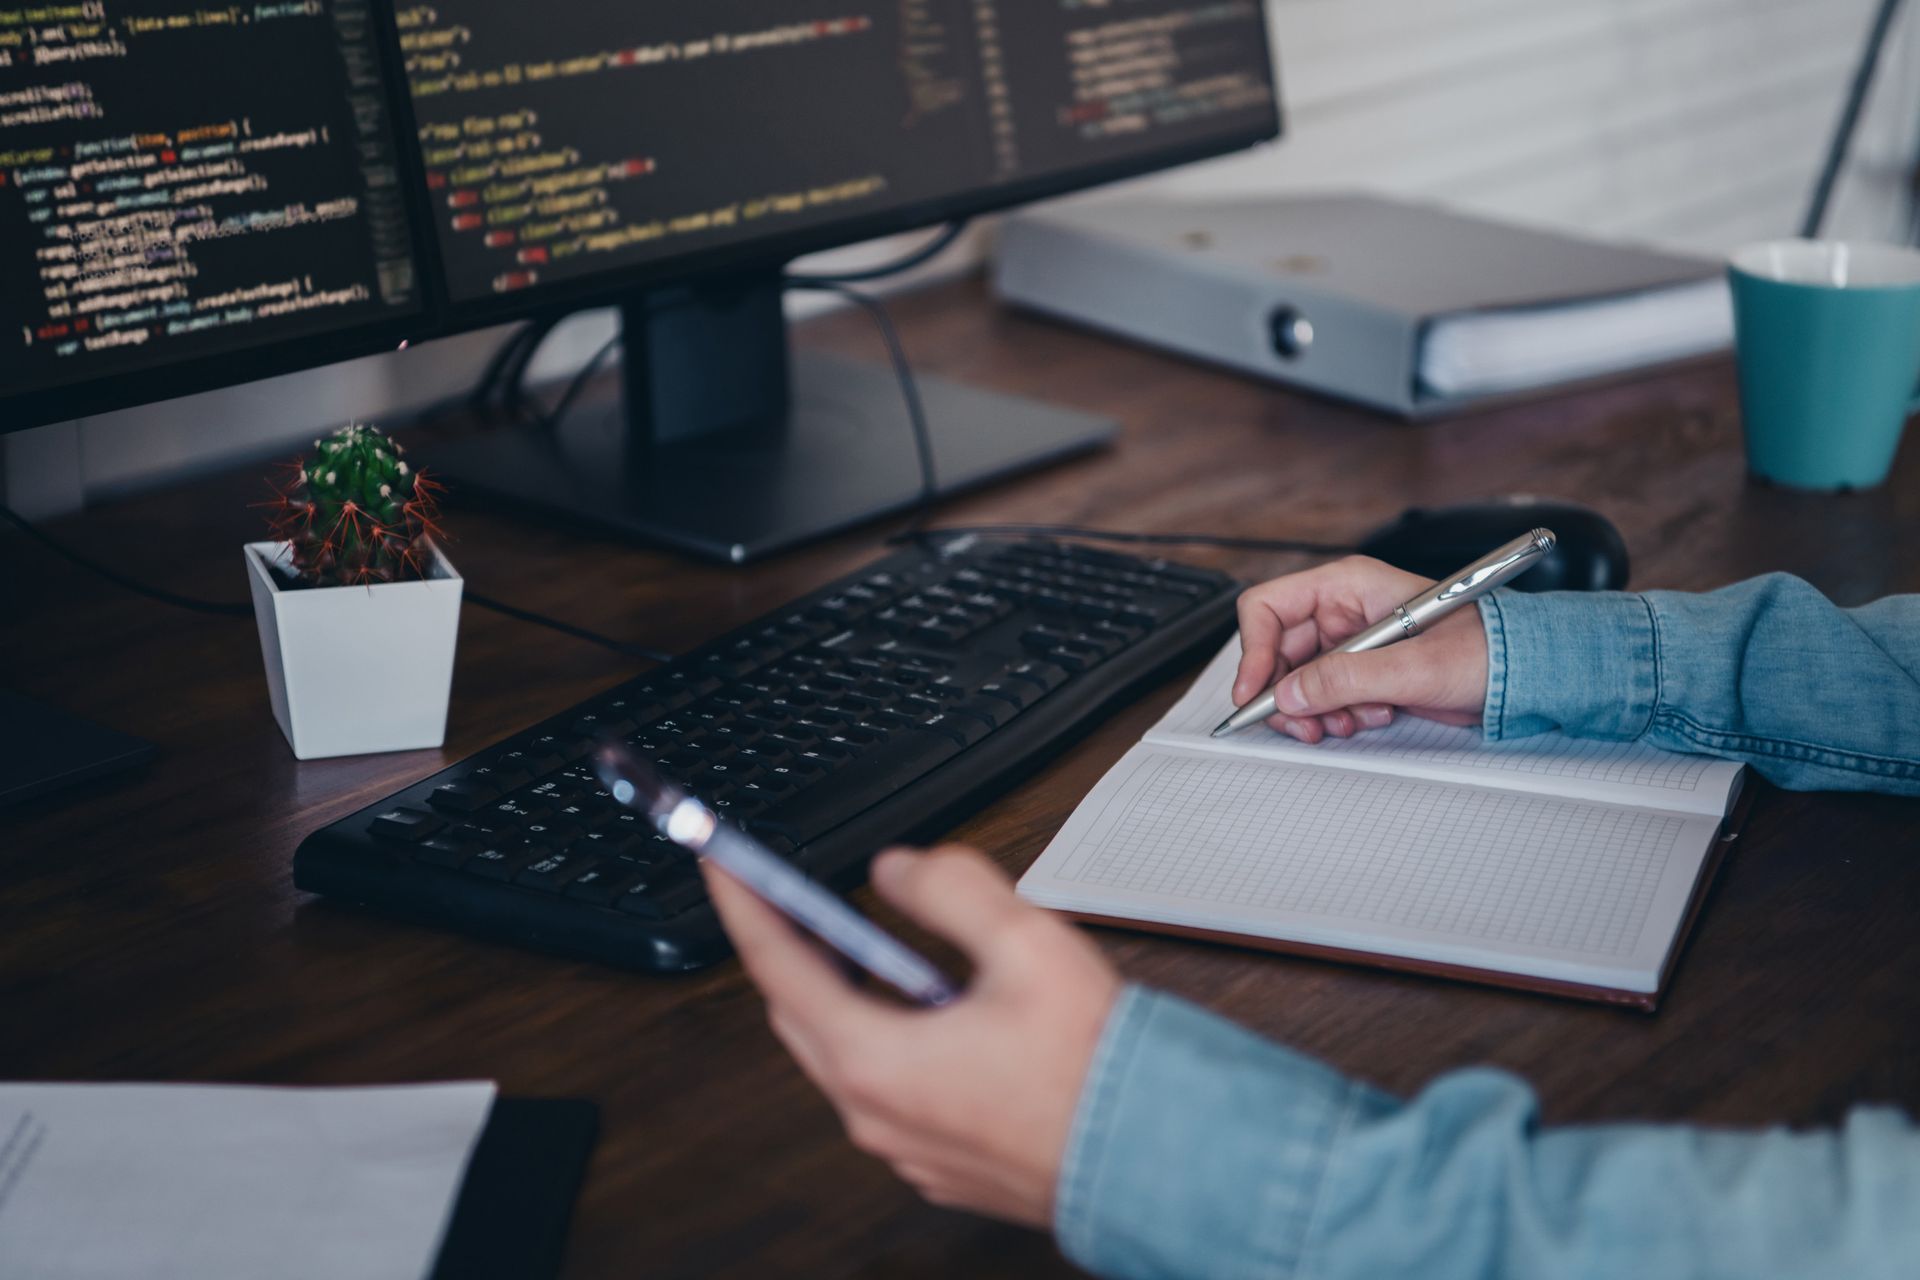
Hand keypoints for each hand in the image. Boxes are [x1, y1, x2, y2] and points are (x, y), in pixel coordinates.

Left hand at [703, 846, 1119, 1226]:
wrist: (1155, 1160)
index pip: (778, 965)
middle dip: (789, 947)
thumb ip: (950, 889)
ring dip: (841, 993)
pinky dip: (883, 1037)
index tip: (721, 861)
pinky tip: (924, 1008)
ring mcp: (905, 1146)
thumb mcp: (1025, 943)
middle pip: (799, 1014)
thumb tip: (898, 871)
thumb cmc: (1096, 1069)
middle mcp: (875, 1114)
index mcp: (875, 1060)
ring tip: (859, 940)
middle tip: (789, 895)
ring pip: (841, 1055)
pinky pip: (884, 1091)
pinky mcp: (939, 1161)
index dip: (744, 902)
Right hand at [1233, 555, 1489, 743]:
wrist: (1523, 673)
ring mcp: (1351, 643)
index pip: (1269, 608)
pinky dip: (1336, 715)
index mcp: (1348, 586)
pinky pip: (1324, 696)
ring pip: (1298, 680)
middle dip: (1287, 694)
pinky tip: (1369, 717)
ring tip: (1348, 722)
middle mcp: (1343, 611)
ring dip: (1315, 710)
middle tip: (1303, 725)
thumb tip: (1290, 695)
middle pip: (1278, 652)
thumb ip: (1347, 679)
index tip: (1255, 693)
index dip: (1254, 651)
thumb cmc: (1487, 649)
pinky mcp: (1363, 672)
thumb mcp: (1414, 666)